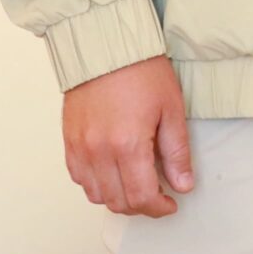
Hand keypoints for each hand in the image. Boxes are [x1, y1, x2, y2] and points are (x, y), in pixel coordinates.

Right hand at [63, 55, 193, 217]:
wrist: (107, 45)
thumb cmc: (141, 71)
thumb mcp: (170, 109)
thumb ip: (177, 152)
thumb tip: (183, 184)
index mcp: (127, 145)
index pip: (141, 197)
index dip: (159, 208)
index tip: (171, 203)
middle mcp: (99, 152)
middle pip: (118, 202)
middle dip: (141, 206)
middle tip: (157, 195)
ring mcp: (80, 148)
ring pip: (96, 195)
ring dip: (118, 197)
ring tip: (136, 183)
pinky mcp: (69, 141)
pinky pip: (79, 178)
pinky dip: (97, 183)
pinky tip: (113, 172)